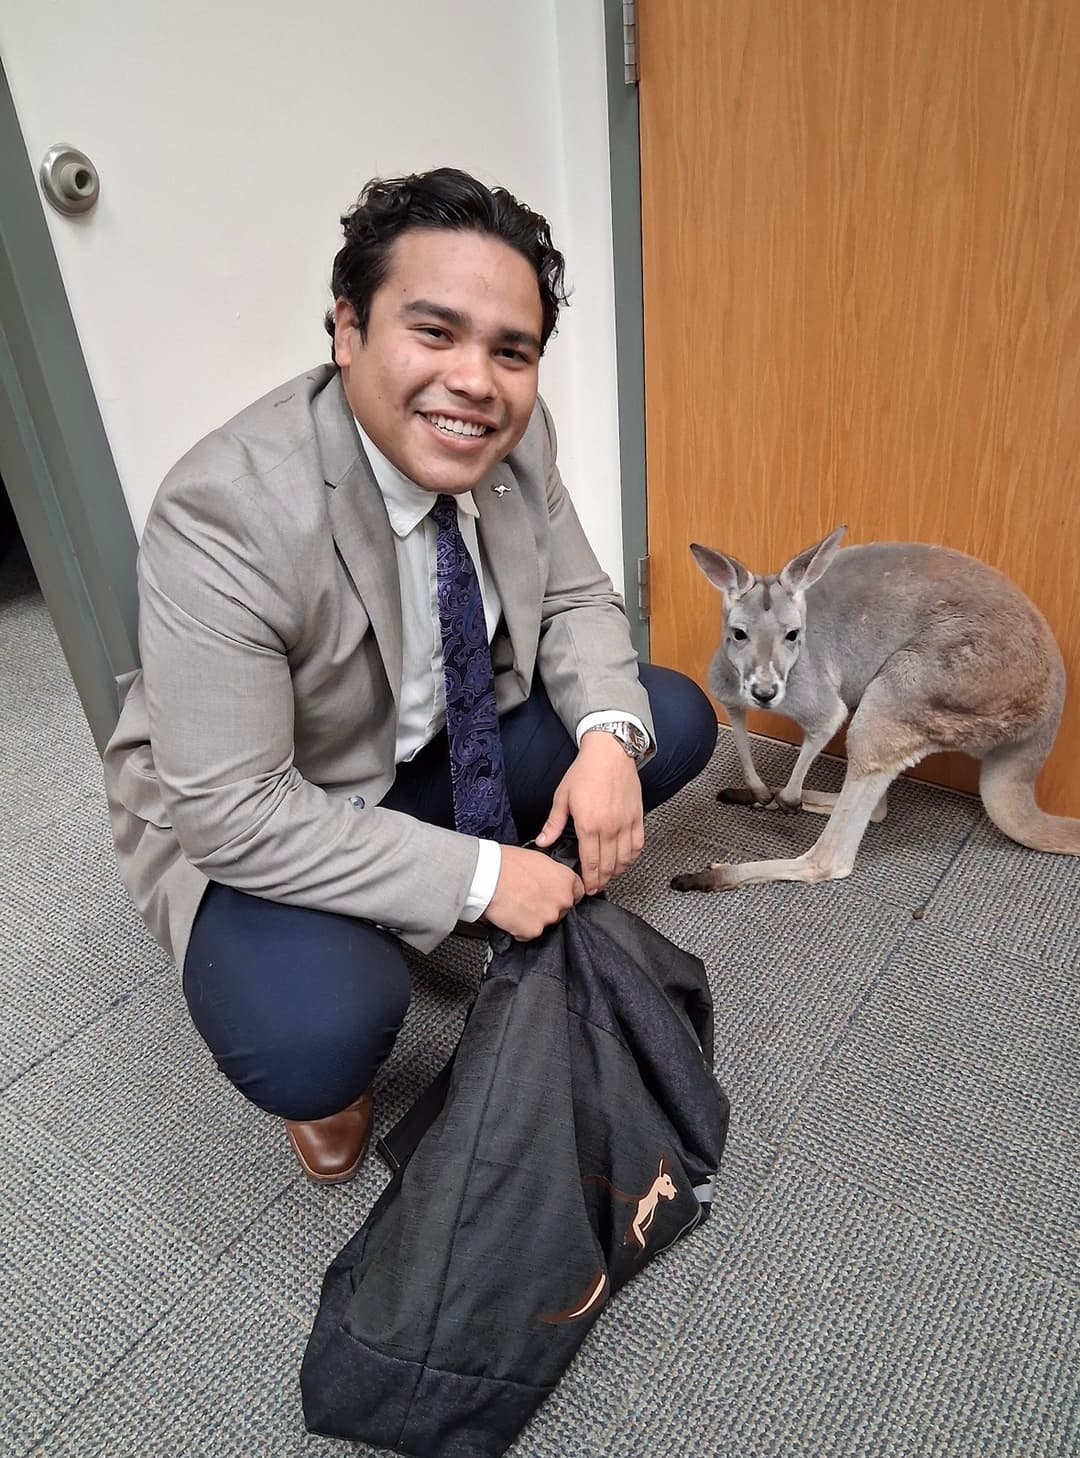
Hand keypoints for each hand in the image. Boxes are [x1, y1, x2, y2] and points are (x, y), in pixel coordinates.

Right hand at [484, 845, 583, 940]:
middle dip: (547, 906)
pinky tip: (510, 914)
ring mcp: (549, 917)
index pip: (577, 892)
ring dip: (533, 917)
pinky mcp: (533, 930)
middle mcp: (562, 899)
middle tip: (528, 898)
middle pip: (561, 909)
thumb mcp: (538, 859)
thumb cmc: (506, 863)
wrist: (487, 876)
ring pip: (544, 922)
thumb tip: (549, 880)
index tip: (554, 894)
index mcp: (566, 879)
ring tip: (516, 903)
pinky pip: (528, 933)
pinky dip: (519, 928)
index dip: (563, 893)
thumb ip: (551, 873)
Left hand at [534, 731, 644, 894]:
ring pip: (625, 859)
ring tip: (609, 878)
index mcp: (589, 825)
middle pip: (608, 866)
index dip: (589, 880)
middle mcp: (609, 827)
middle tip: (596, 888)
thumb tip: (543, 842)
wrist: (610, 752)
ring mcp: (625, 823)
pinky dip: (632, 858)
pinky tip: (625, 862)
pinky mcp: (637, 817)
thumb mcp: (562, 797)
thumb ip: (554, 824)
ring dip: (618, 872)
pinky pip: (637, 845)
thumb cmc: (585, 772)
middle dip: (602, 881)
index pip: (590, 863)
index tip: (586, 888)